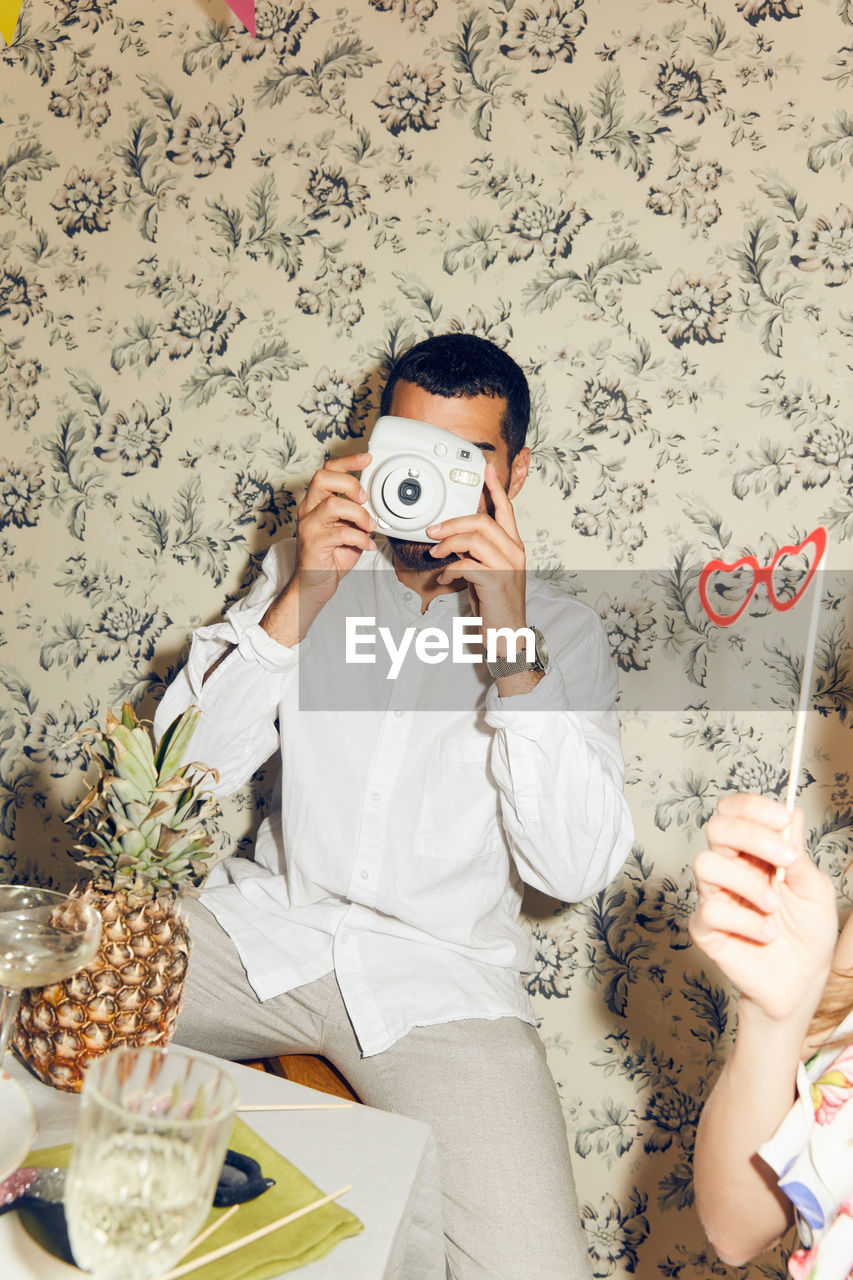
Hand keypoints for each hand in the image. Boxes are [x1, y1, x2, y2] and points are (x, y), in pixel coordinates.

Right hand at [261, 452, 375, 643]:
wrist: (315, 584)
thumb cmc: (331, 557)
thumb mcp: (348, 529)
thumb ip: (356, 514)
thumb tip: (376, 503)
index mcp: (317, 503)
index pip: (327, 471)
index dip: (348, 461)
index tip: (367, 458)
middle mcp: (309, 510)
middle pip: (323, 477)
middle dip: (350, 483)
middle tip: (365, 499)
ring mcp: (308, 525)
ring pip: (334, 504)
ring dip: (360, 515)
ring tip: (369, 528)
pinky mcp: (313, 543)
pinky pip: (341, 532)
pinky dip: (360, 538)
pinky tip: (366, 545)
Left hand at [425, 463, 526, 636]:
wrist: (508, 635)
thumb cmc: (496, 604)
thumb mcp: (486, 572)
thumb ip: (476, 553)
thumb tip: (452, 540)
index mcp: (513, 546)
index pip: (506, 510)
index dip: (496, 488)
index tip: (486, 470)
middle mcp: (514, 552)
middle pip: (483, 521)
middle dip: (453, 522)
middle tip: (433, 530)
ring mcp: (508, 566)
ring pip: (475, 539)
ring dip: (448, 544)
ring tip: (436, 554)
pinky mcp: (497, 581)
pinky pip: (468, 564)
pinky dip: (450, 569)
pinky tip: (445, 577)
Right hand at [689, 793, 836, 1026]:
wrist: (802, 981)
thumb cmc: (807, 933)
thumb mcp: (814, 888)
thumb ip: (797, 853)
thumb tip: (791, 812)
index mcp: (752, 852)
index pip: (735, 812)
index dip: (753, 808)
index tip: (782, 819)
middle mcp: (728, 868)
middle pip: (717, 828)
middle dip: (753, 837)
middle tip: (786, 860)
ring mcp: (712, 896)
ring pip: (706, 864)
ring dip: (749, 883)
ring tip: (774, 907)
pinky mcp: (704, 927)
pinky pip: (712, 910)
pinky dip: (747, 922)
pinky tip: (767, 934)